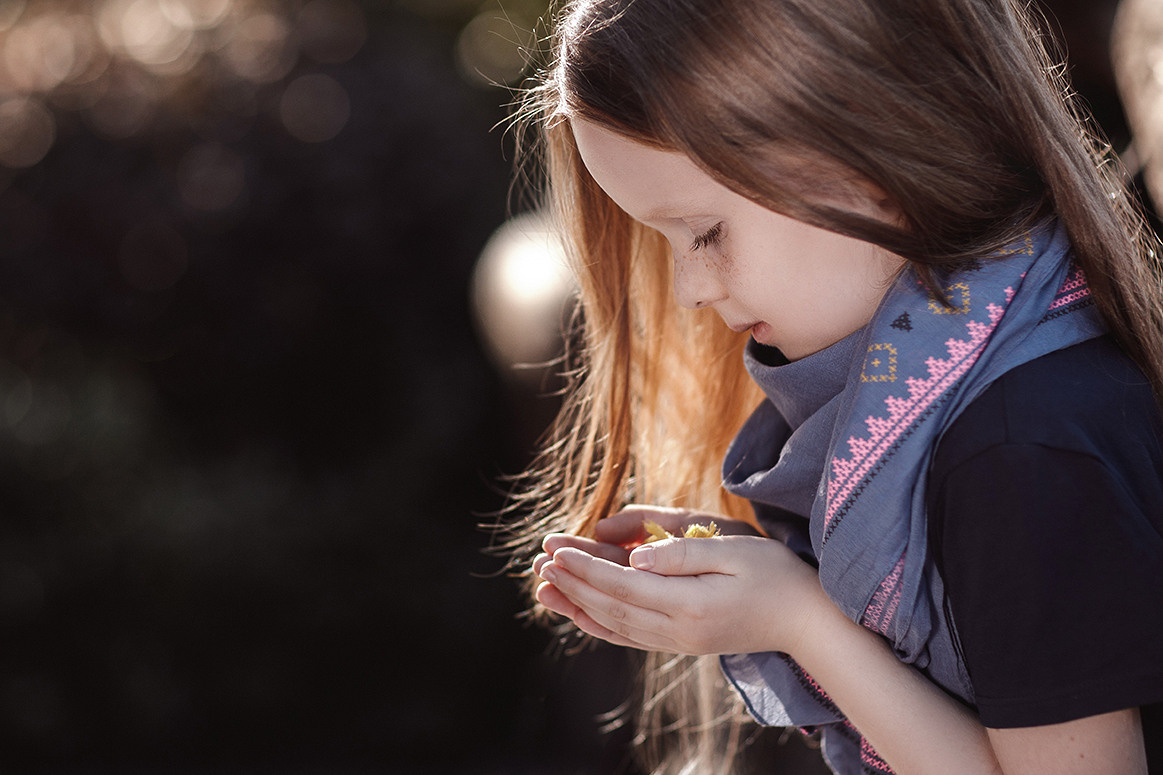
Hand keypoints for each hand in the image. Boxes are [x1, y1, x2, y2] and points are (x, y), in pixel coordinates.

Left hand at [533, 508, 821, 656]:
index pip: (621, 584)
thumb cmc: (775, 575)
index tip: (554, 550)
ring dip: (577, 606)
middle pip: (610, 606)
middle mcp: (678, 629)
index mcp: (688, 603)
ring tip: (545, 590)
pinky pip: (631, 637)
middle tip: (538, 563)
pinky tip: (582, 615)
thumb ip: (682, 554)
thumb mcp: (733, 550)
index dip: (584, 567)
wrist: (807, 622)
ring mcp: (679, 641)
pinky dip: (601, 625)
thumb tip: (635, 556)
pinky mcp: (683, 643)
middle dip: (572, 583)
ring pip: (615, 625)